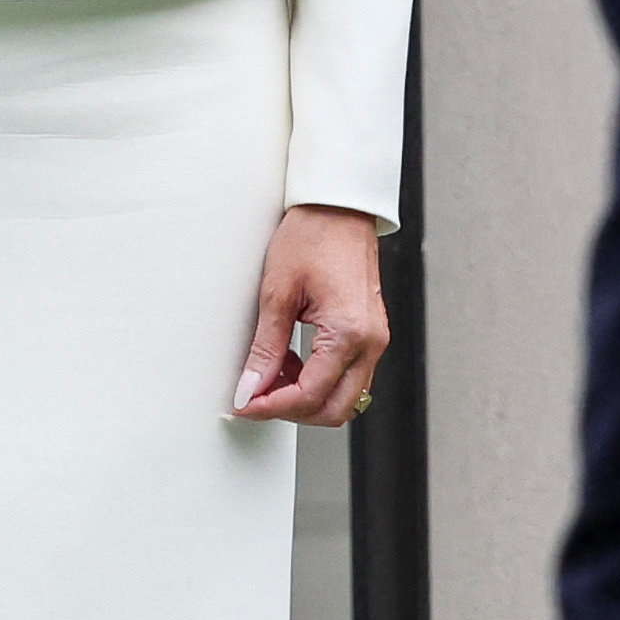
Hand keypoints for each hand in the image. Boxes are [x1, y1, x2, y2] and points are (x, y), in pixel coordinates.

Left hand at [232, 203, 388, 424]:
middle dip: (292, 411)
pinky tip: (292, 362)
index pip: (310, 395)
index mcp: (348, 333)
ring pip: (344, 398)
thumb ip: (266, 349)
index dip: (271, 406)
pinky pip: (349, 376)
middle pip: (334, 410)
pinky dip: (319, 381)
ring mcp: (374, 340)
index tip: (244, 404)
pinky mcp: (370, 335)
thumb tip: (250, 387)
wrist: (338, 208)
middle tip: (255, 397)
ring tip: (271, 375)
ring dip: (306, 398)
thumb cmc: (312, 237)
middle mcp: (370, 343)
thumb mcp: (277, 294)